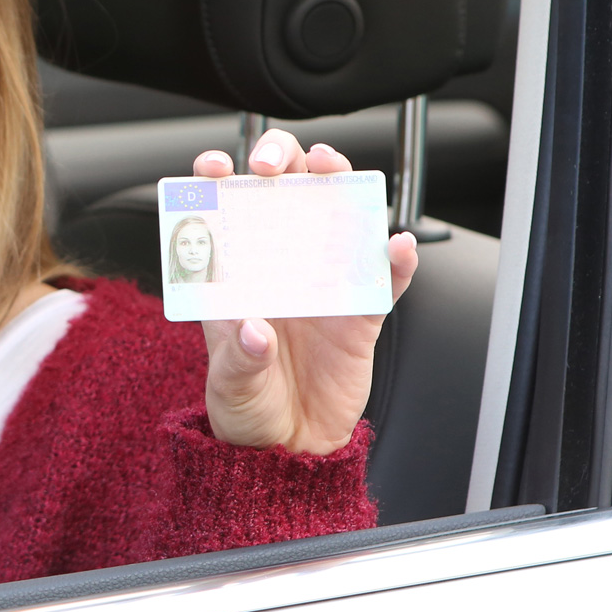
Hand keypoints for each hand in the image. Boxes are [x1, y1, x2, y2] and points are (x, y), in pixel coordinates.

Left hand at [192, 130, 418, 455]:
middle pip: (285, 195)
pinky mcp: (359, 316)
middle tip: (276, 165)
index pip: (223, 213)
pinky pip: (381, 281)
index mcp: (234, 279)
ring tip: (336, 172)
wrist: (289, 448)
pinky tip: (398, 247)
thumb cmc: (247, 409)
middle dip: (282, 163)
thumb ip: (239, 358)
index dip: (217, 180)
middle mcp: (278, 270)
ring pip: (336, 219)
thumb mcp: (229, 387)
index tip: (213, 167)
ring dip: (338, 187)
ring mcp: (322, 286)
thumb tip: (254, 329)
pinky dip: (394, 262)